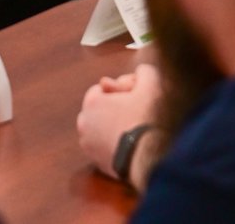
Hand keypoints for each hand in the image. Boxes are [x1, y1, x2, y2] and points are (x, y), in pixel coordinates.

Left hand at [76, 63, 161, 177]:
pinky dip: (112, 145)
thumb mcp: (150, 86)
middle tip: (133, 112)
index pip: (100, 89)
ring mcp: (88, 145)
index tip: (132, 97)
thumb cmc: (147, 119)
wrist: (149, 158)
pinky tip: (130, 144)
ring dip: (112, 127)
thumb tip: (142, 72)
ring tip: (132, 128)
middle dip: (112, 109)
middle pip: (98, 110)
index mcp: (91, 102)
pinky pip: (103, 148)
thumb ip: (145, 73)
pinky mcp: (97, 163)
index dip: (118, 91)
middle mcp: (84, 123)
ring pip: (99, 130)